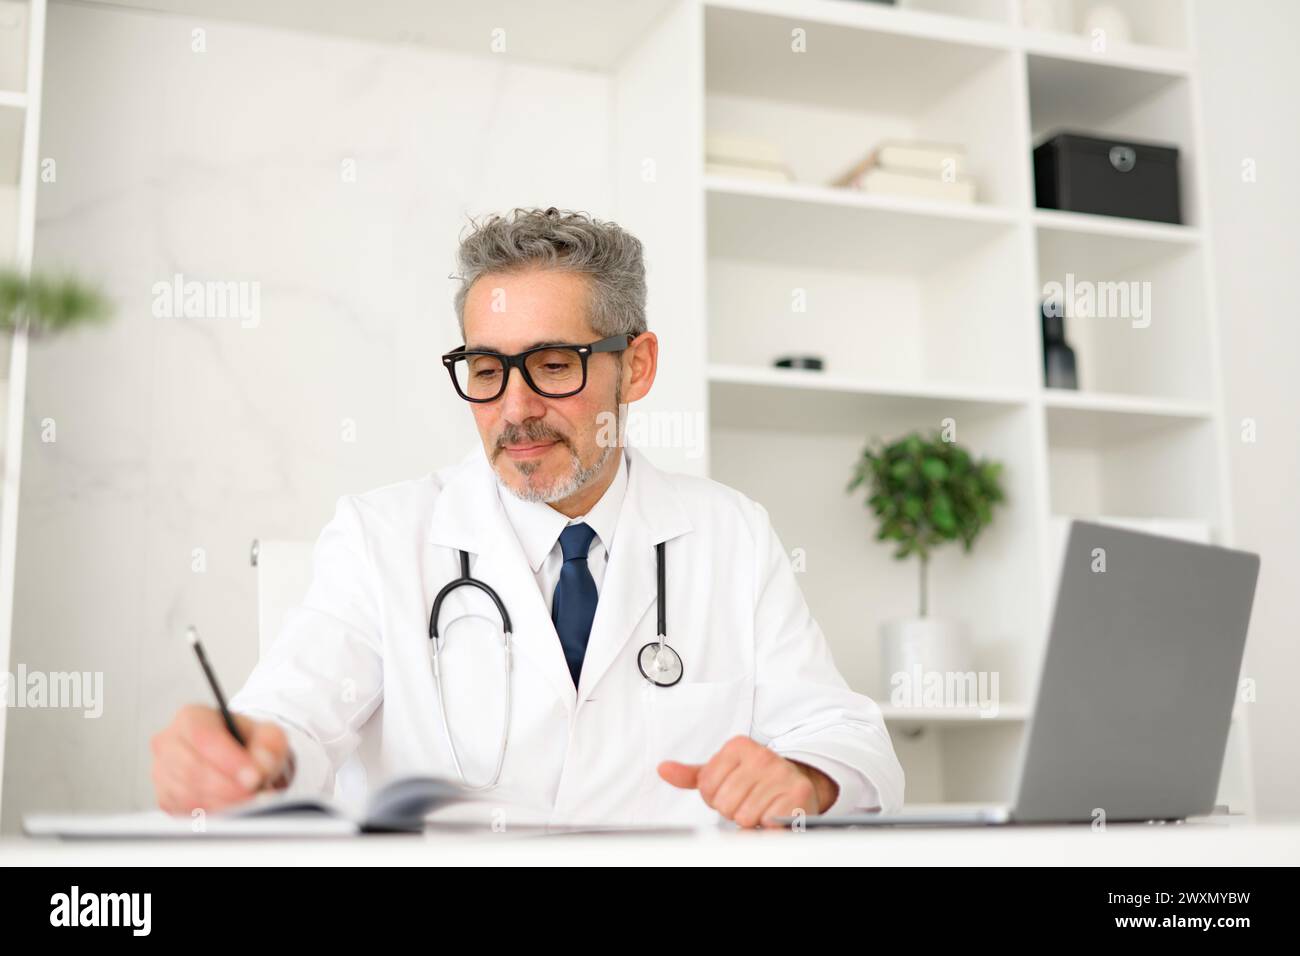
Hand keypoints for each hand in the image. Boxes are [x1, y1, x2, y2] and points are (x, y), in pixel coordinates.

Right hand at [150, 705, 293, 814]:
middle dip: (228, 786)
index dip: (229, 760)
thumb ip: (270, 744)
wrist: (239, 763)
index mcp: (192, 717)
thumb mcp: (269, 734)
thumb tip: (261, 765)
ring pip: (187, 793)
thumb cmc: (249, 743)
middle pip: (191, 768)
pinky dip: (212, 813)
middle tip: (255, 794)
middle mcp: (169, 743)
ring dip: (222, 802)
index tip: (253, 776)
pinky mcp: (165, 799)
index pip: (203, 737)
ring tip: (249, 801)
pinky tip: (233, 808)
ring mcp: (162, 772)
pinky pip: (184, 811)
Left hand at [658, 735, 838, 827]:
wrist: (799, 783)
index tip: (733, 791)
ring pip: (744, 816)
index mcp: (738, 746)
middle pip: (724, 803)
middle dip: (734, 810)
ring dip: (751, 820)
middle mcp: (761, 755)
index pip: (706, 786)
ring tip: (762, 807)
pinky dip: (768, 825)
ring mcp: (781, 773)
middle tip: (749, 801)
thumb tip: (663, 769)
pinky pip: (766, 822)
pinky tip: (774, 814)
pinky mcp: (797, 794)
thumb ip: (693, 774)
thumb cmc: (755, 780)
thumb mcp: (724, 772)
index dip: (716, 798)